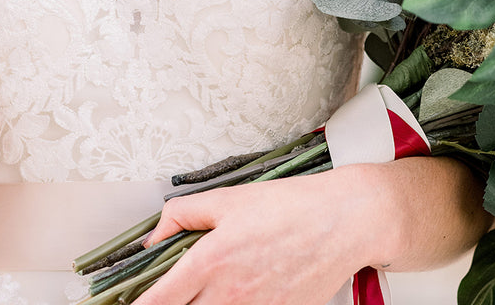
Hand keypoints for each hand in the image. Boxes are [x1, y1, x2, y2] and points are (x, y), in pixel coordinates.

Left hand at [133, 171, 368, 304]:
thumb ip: (182, 215)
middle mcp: (228, 294)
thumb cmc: (289, 207)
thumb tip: (153, 239)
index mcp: (210, 260)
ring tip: (209, 288)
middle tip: (168, 294)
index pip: (159, 300)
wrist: (341, 222)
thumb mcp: (228, 199)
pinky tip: (233, 295)